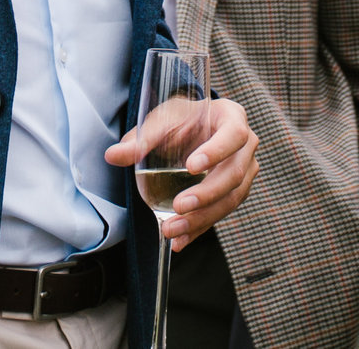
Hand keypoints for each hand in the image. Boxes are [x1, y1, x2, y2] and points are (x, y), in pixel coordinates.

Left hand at [104, 97, 257, 250]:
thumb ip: (141, 139)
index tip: (191, 167)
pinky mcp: (236, 193)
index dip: (215, 152)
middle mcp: (246, 146)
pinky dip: (199, 228)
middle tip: (178, 206)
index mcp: (232, 118)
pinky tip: (180, 239)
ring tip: (172, 229)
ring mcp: (245, 171)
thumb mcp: (163, 120)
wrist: (196, 127)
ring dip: (201, 218)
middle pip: (234, 175)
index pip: (233, 135)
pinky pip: (221, 214)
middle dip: (205, 195)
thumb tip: (112, 155)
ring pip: (231, 200)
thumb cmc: (183, 119)